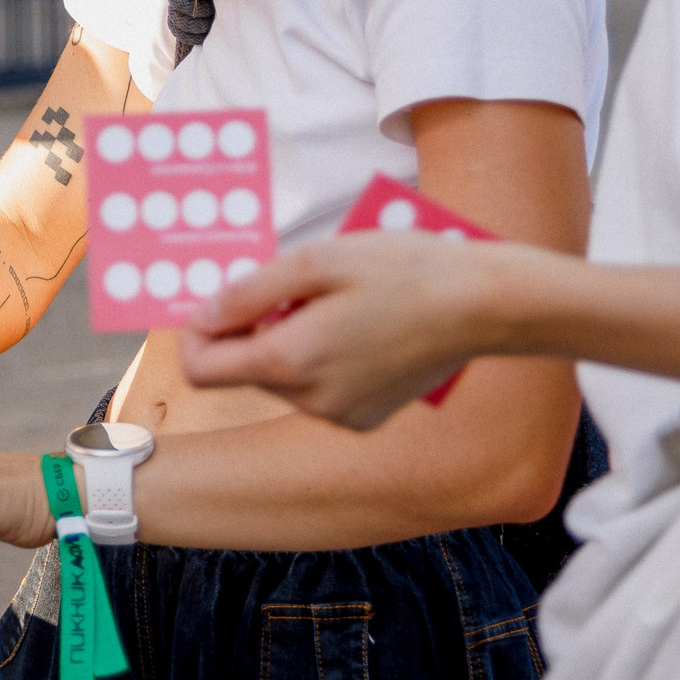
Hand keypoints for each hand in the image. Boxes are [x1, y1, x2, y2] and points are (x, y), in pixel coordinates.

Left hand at [179, 232, 517, 429]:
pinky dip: (322, 358)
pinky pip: (319, 390)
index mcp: (290, 362)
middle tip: (292, 287)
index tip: (221, 302)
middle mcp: (312, 402)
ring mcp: (342, 416)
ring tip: (335, 301)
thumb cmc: (401, 271)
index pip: (201, 369)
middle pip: (243, 370)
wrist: (482, 305)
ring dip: (289, 340)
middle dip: (252, 328)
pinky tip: (359, 326)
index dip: (197, 332)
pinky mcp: (368, 418)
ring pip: (282, 378)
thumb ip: (248, 293)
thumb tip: (204, 316)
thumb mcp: (312, 261)